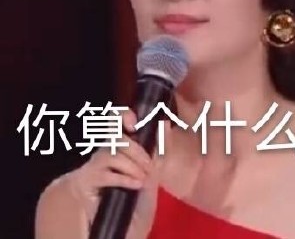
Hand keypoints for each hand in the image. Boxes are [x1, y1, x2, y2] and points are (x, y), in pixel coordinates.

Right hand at [64, 108, 159, 238]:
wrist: (123, 220)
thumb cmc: (136, 188)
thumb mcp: (152, 168)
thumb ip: (160, 146)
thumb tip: (165, 122)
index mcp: (121, 142)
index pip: (116, 117)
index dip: (123, 115)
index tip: (134, 123)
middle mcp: (106, 149)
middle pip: (116, 137)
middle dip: (136, 150)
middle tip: (150, 165)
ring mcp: (95, 164)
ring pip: (112, 155)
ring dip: (132, 166)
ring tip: (144, 179)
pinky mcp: (88, 182)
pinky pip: (106, 175)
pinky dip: (124, 178)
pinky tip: (136, 184)